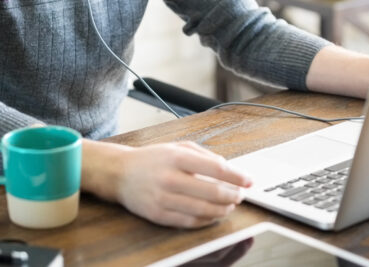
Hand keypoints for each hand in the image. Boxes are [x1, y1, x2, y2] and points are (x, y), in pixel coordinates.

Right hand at [82, 140, 251, 227]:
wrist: (119, 173)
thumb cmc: (152, 159)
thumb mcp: (177, 146)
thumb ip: (204, 154)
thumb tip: (228, 167)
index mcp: (176, 157)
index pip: (215, 168)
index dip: (236, 176)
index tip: (248, 180)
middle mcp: (170, 178)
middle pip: (212, 192)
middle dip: (233, 195)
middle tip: (241, 195)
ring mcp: (163, 199)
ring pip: (203, 210)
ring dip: (223, 209)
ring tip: (230, 205)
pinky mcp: (159, 215)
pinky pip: (190, 221)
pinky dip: (207, 220)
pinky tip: (214, 214)